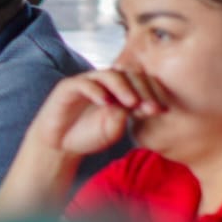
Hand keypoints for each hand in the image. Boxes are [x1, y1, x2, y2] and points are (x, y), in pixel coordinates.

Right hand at [28, 68, 167, 155]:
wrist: (60, 146)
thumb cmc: (88, 136)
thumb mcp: (114, 128)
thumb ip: (125, 114)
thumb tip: (137, 103)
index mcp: (119, 90)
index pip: (140, 83)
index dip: (152, 93)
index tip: (161, 110)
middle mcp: (104, 83)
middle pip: (128, 75)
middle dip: (142, 90)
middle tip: (150, 108)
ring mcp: (86, 83)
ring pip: (109, 75)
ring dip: (123, 87)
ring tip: (131, 103)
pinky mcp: (68, 87)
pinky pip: (84, 83)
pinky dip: (96, 91)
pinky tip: (105, 103)